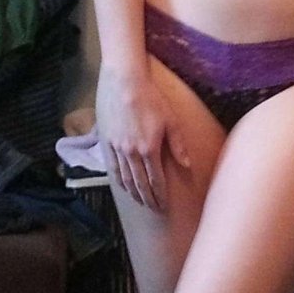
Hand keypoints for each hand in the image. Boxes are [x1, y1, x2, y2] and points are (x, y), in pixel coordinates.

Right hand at [95, 65, 190, 210]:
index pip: (155, 180)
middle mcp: (131, 152)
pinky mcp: (107, 141)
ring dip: (134, 193)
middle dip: (148, 199)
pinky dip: (119, 181)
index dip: (160, 196)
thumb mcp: (171, 120)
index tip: (164, 207)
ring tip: (140, 202)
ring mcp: (117, 148)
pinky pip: (113, 167)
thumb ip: (178, 145)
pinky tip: (124, 186)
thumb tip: (187, 165)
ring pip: (125, 178)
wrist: (124, 82)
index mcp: (149, 148)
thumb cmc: (151, 98)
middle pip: (140, 183)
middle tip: (154, 210)